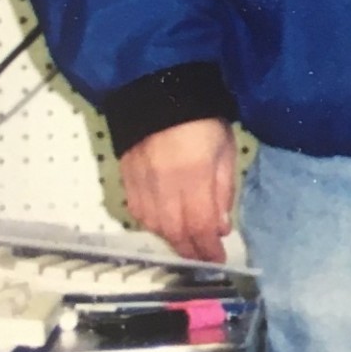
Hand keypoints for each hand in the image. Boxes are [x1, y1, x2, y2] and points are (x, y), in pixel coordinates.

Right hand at [118, 117, 236, 261]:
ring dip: (171, 239)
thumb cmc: (203, 119)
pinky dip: (151, 224)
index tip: (218, 260)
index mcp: (194, 175)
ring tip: (187, 242)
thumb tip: (221, 227)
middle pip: (175, 231)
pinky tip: (163, 225)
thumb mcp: (225, 149)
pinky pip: (137, 213)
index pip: (200, 225)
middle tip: (203, 256)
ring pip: (154, 226)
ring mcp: (141, 183)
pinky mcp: (125, 178)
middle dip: (190, 249)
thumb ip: (223, 189)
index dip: (208, 248)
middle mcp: (164, 185)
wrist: (159, 92)